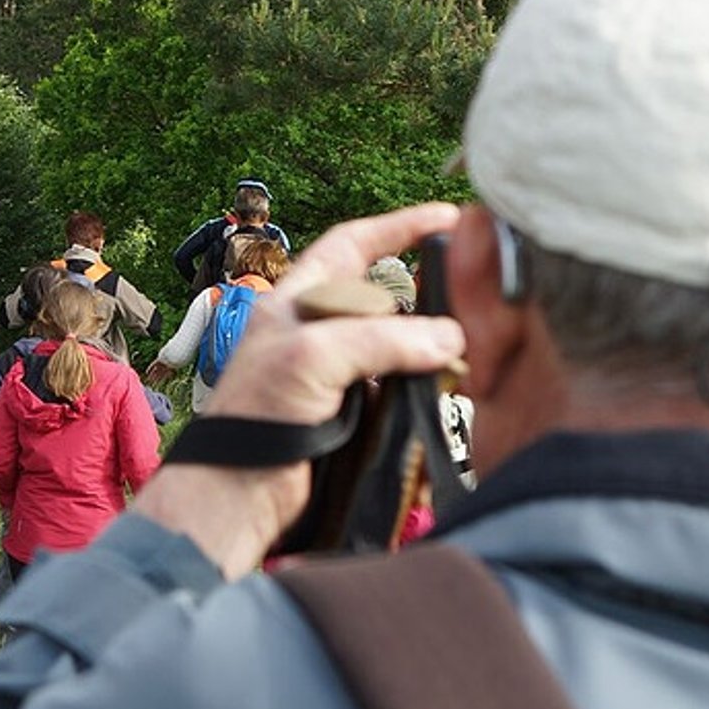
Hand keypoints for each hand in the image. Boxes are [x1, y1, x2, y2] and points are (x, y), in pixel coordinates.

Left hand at [135, 203, 466, 576]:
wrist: (238, 491)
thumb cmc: (255, 416)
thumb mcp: (314, 358)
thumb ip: (381, 339)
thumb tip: (447, 337)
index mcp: (294, 301)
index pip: (351, 245)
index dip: (397, 226)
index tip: (444, 217)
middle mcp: (313, 330)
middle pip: (381, 295)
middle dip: (423, 290)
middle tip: (470, 289)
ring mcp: (331, 373)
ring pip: (393, 343)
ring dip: (428, 343)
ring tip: (468, 345)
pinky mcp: (347, 411)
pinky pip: (395, 386)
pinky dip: (421, 385)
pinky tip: (445, 389)